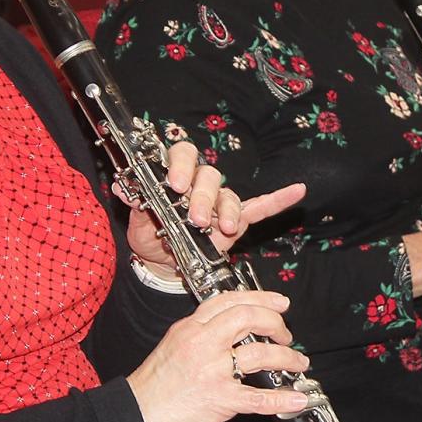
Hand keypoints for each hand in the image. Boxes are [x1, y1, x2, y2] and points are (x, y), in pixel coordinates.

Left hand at [118, 141, 304, 276]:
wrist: (163, 265)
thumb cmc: (151, 237)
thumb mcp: (138, 224)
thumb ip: (135, 204)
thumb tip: (125, 189)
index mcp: (176, 177)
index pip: (182, 156)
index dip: (180, 166)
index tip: (174, 185)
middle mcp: (200, 184)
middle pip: (208, 177)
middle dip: (202, 197)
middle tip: (195, 219)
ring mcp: (220, 202)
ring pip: (228, 195)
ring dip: (225, 211)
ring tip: (222, 228)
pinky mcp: (237, 220)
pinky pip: (259, 207)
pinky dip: (278, 199)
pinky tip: (297, 191)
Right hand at [127, 291, 310, 421]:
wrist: (136, 416)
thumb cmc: (152, 387)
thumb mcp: (172, 345)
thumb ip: (199, 334)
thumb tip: (229, 332)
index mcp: (190, 328)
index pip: (229, 300)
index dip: (259, 298)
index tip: (278, 302)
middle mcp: (203, 343)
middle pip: (248, 317)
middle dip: (275, 323)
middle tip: (286, 333)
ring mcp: (212, 370)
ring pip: (260, 353)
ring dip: (286, 358)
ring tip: (297, 363)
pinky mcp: (220, 399)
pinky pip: (258, 397)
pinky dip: (282, 398)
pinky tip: (296, 397)